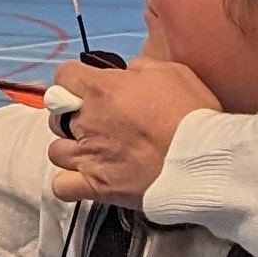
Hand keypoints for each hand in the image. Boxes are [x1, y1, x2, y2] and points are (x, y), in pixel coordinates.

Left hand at [46, 54, 219, 204]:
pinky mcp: (97, 187)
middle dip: (71, 115)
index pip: (64, 76)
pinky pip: (61, 187)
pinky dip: (68, 183)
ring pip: (56, 151)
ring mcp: (89, 157)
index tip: (88, 85)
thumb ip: (139, 69)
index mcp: (102, 90)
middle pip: (56, 115)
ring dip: (71, 149)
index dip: (75, 79)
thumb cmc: (191, 115)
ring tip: (93, 151)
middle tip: (96, 120)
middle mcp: (88, 122)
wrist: (201, 159)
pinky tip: (84, 178)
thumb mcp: (171, 72)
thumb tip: (128, 72)